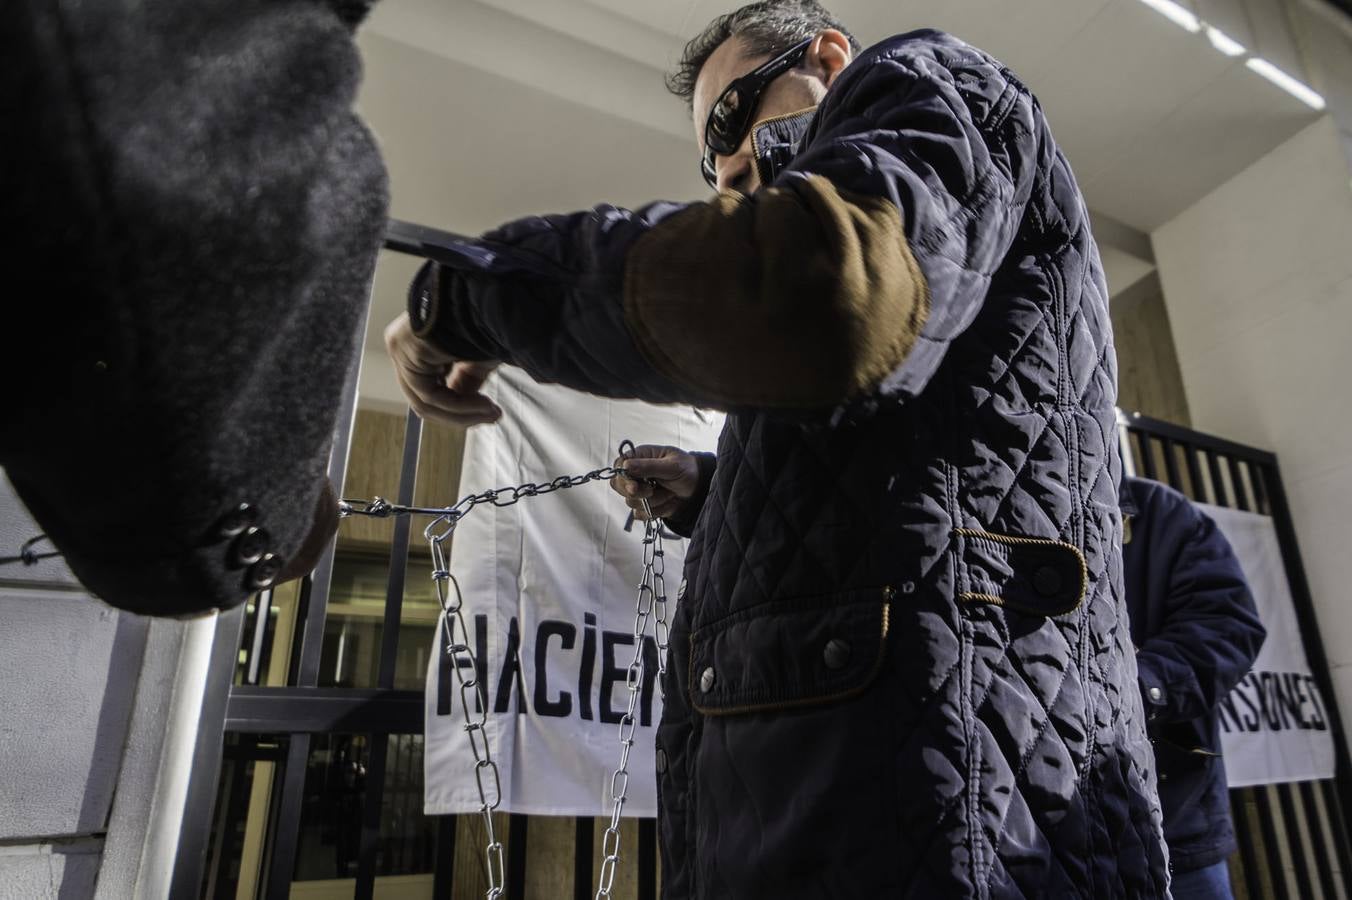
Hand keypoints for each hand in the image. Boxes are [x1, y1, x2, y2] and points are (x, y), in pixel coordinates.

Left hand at [384, 313, 501, 425]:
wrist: (486, 298)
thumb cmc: (486, 320)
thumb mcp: (478, 359)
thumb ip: (467, 383)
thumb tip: (469, 406)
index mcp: (418, 346)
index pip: (432, 389)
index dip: (461, 409)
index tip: (492, 413)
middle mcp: (404, 347)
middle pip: (426, 398)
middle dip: (463, 414)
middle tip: (492, 416)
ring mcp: (400, 348)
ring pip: (426, 401)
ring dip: (462, 413)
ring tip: (490, 411)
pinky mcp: (403, 350)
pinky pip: (428, 393)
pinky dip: (457, 405)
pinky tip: (482, 404)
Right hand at [610, 445, 699, 519]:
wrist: (700, 489)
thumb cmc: (687, 470)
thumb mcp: (672, 465)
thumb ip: (649, 466)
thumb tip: (626, 466)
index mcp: (640, 457)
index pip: (619, 466)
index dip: (623, 478)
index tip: (634, 486)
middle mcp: (636, 474)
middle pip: (619, 486)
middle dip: (637, 492)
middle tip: (652, 490)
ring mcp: (640, 490)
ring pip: (631, 502)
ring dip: (654, 501)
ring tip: (670, 493)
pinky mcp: (645, 505)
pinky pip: (640, 514)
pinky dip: (657, 511)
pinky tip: (669, 503)